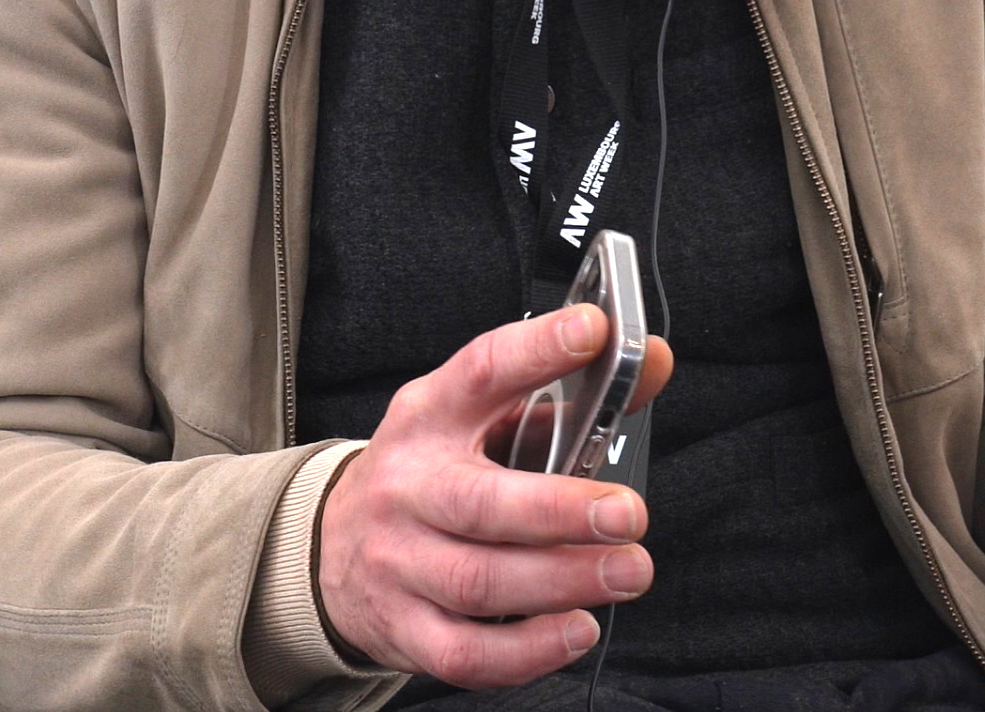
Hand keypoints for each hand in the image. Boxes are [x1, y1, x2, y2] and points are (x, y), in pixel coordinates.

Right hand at [314, 305, 675, 684]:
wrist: (330, 545)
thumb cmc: (430, 473)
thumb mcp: (479, 419)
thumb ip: (567, 396)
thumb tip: (654, 364)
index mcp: (429, 416)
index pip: (480, 371)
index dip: (537, 350)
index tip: (594, 331)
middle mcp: (406, 486)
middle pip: (479, 503)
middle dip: (559, 511)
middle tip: (628, 514)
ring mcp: (398, 562)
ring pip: (478, 582)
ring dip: (562, 583)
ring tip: (627, 572)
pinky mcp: (401, 628)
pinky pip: (465, 653)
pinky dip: (528, 650)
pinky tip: (577, 629)